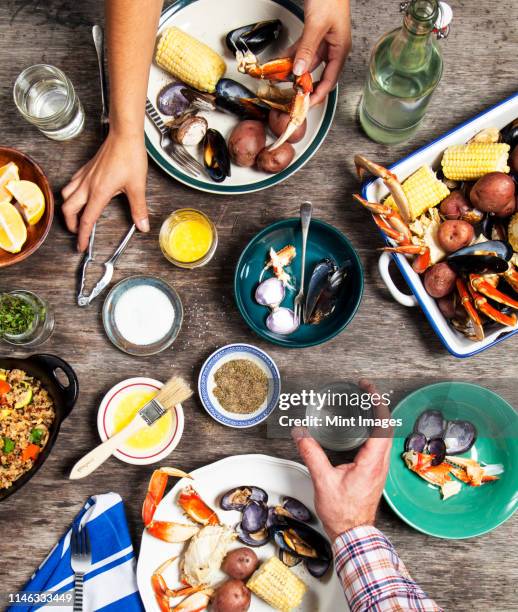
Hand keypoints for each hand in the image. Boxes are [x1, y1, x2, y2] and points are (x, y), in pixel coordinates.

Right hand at [61, 131, 148, 251]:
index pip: (87, 220)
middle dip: (71, 223)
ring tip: (77, 216)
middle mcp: (87, 185)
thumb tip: (142, 226)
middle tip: (78, 232)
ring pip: (66, 195)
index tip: (81, 246)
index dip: (83, 236)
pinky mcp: (86, 168)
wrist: (124, 135)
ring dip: (69, 208)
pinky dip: (71, 193)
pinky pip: (72, 184)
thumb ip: (138, 208)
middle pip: (69, 209)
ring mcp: (85, 176)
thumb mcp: (137, 186)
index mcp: (98, 193)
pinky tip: (80, 195)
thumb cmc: (130, 157)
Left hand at [291, 0, 351, 104]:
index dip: (318, 95)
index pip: (329, 81)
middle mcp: (333, 48)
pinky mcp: (314, 34)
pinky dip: (292, 57)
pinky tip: (282, 62)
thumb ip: (307, 48)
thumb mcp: (317, 25)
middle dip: (303, 85)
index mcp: (340, 50)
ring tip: (282, 81)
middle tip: (291, 96)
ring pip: (307, 63)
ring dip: (295, 71)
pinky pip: (301, 50)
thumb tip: (299, 70)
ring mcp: (323, 42)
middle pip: (317, 74)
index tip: (306, 105)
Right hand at [292, 380, 391, 540]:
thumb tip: (301, 433)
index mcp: (372, 461)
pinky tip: (362, 427)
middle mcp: (380, 462)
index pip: (382, 423)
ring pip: (385, 434)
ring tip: (364, 403)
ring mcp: (380, 467)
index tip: (367, 388)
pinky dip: (374, 428)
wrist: (353, 534)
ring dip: (377, 416)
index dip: (376, 402)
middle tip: (364, 390)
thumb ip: (312, 454)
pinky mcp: (376, 471)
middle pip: (386, 425)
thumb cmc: (343, 513)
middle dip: (376, 403)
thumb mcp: (323, 480)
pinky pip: (380, 443)